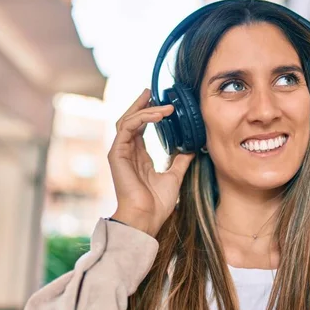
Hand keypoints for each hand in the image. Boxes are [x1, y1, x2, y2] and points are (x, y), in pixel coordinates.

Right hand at [108, 89, 194, 235]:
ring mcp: (121, 152)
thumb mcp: (174, 176)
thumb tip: (192, 149)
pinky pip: (127, 128)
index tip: (163, 104)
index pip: (141, 127)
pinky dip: (142, 118)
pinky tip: (158, 114)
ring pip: (128, 120)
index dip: (150, 113)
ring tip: (162, 104)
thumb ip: (180, 161)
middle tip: (153, 91)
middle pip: (131, 119)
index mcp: (139, 156)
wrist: (146, 218)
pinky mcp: (117, 154)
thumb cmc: (156, 203)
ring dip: (145, 109)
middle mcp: (128, 151)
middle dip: (142, 104)